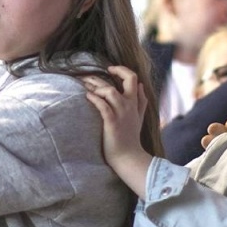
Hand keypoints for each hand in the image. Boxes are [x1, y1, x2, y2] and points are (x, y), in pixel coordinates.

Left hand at [82, 65, 153, 193]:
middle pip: (123, 80)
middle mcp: (129, 105)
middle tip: (87, 76)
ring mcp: (121, 114)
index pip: (133, 78)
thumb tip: (142, 85)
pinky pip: (103, 106)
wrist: (128, 157)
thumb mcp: (140, 117)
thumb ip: (141, 101)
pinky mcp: (112, 123)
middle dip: (104, 75)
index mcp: (135, 102)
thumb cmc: (130, 138)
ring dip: (96, 86)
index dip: (121, 70)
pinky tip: (87, 96)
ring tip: (85, 87)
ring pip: (110, 91)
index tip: (109, 69)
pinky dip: (94, 99)